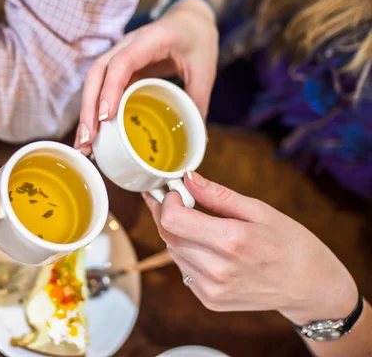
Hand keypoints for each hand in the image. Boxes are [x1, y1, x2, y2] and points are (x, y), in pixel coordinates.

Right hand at [74, 0, 218, 154]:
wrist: (189, 21)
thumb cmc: (196, 40)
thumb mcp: (205, 69)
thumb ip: (198, 100)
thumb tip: (196, 138)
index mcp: (151, 40)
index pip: (122, 61)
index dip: (111, 88)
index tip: (105, 116)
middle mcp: (127, 45)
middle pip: (97, 73)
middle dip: (88, 107)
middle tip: (87, 139)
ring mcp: (118, 55)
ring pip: (93, 81)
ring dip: (86, 112)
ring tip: (85, 144)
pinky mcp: (118, 69)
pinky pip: (101, 88)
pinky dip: (95, 110)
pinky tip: (94, 134)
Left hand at [142, 171, 358, 324]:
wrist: (310, 288)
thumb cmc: (291, 244)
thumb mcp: (260, 210)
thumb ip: (218, 195)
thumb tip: (187, 178)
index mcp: (231, 241)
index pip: (172, 220)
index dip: (167, 202)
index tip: (176, 192)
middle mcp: (217, 270)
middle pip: (168, 236)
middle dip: (167, 214)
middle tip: (179, 201)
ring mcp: (212, 289)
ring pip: (173, 252)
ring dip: (178, 235)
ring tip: (201, 226)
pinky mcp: (210, 301)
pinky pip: (184, 270)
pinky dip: (188, 255)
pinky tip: (210, 249)